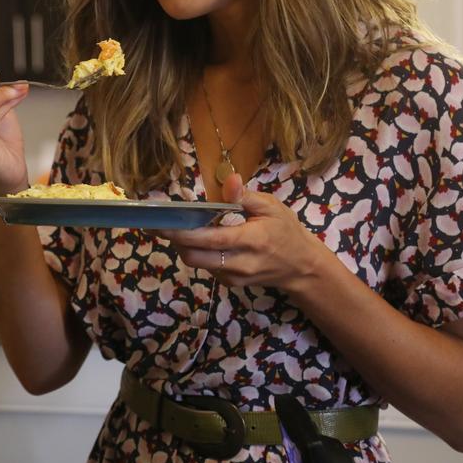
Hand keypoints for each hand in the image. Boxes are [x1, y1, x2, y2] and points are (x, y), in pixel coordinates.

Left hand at [153, 173, 327, 295]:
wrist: (301, 267)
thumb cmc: (285, 231)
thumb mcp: (271, 207)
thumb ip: (245, 196)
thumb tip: (230, 178)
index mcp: (251, 240)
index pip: (211, 239)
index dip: (183, 232)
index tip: (161, 222)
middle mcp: (241, 263)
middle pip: (195, 257)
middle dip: (175, 240)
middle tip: (163, 223)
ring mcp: (235, 277)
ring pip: (197, 263)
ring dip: (185, 246)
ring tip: (180, 227)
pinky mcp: (231, 284)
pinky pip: (207, 268)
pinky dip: (198, 253)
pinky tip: (201, 239)